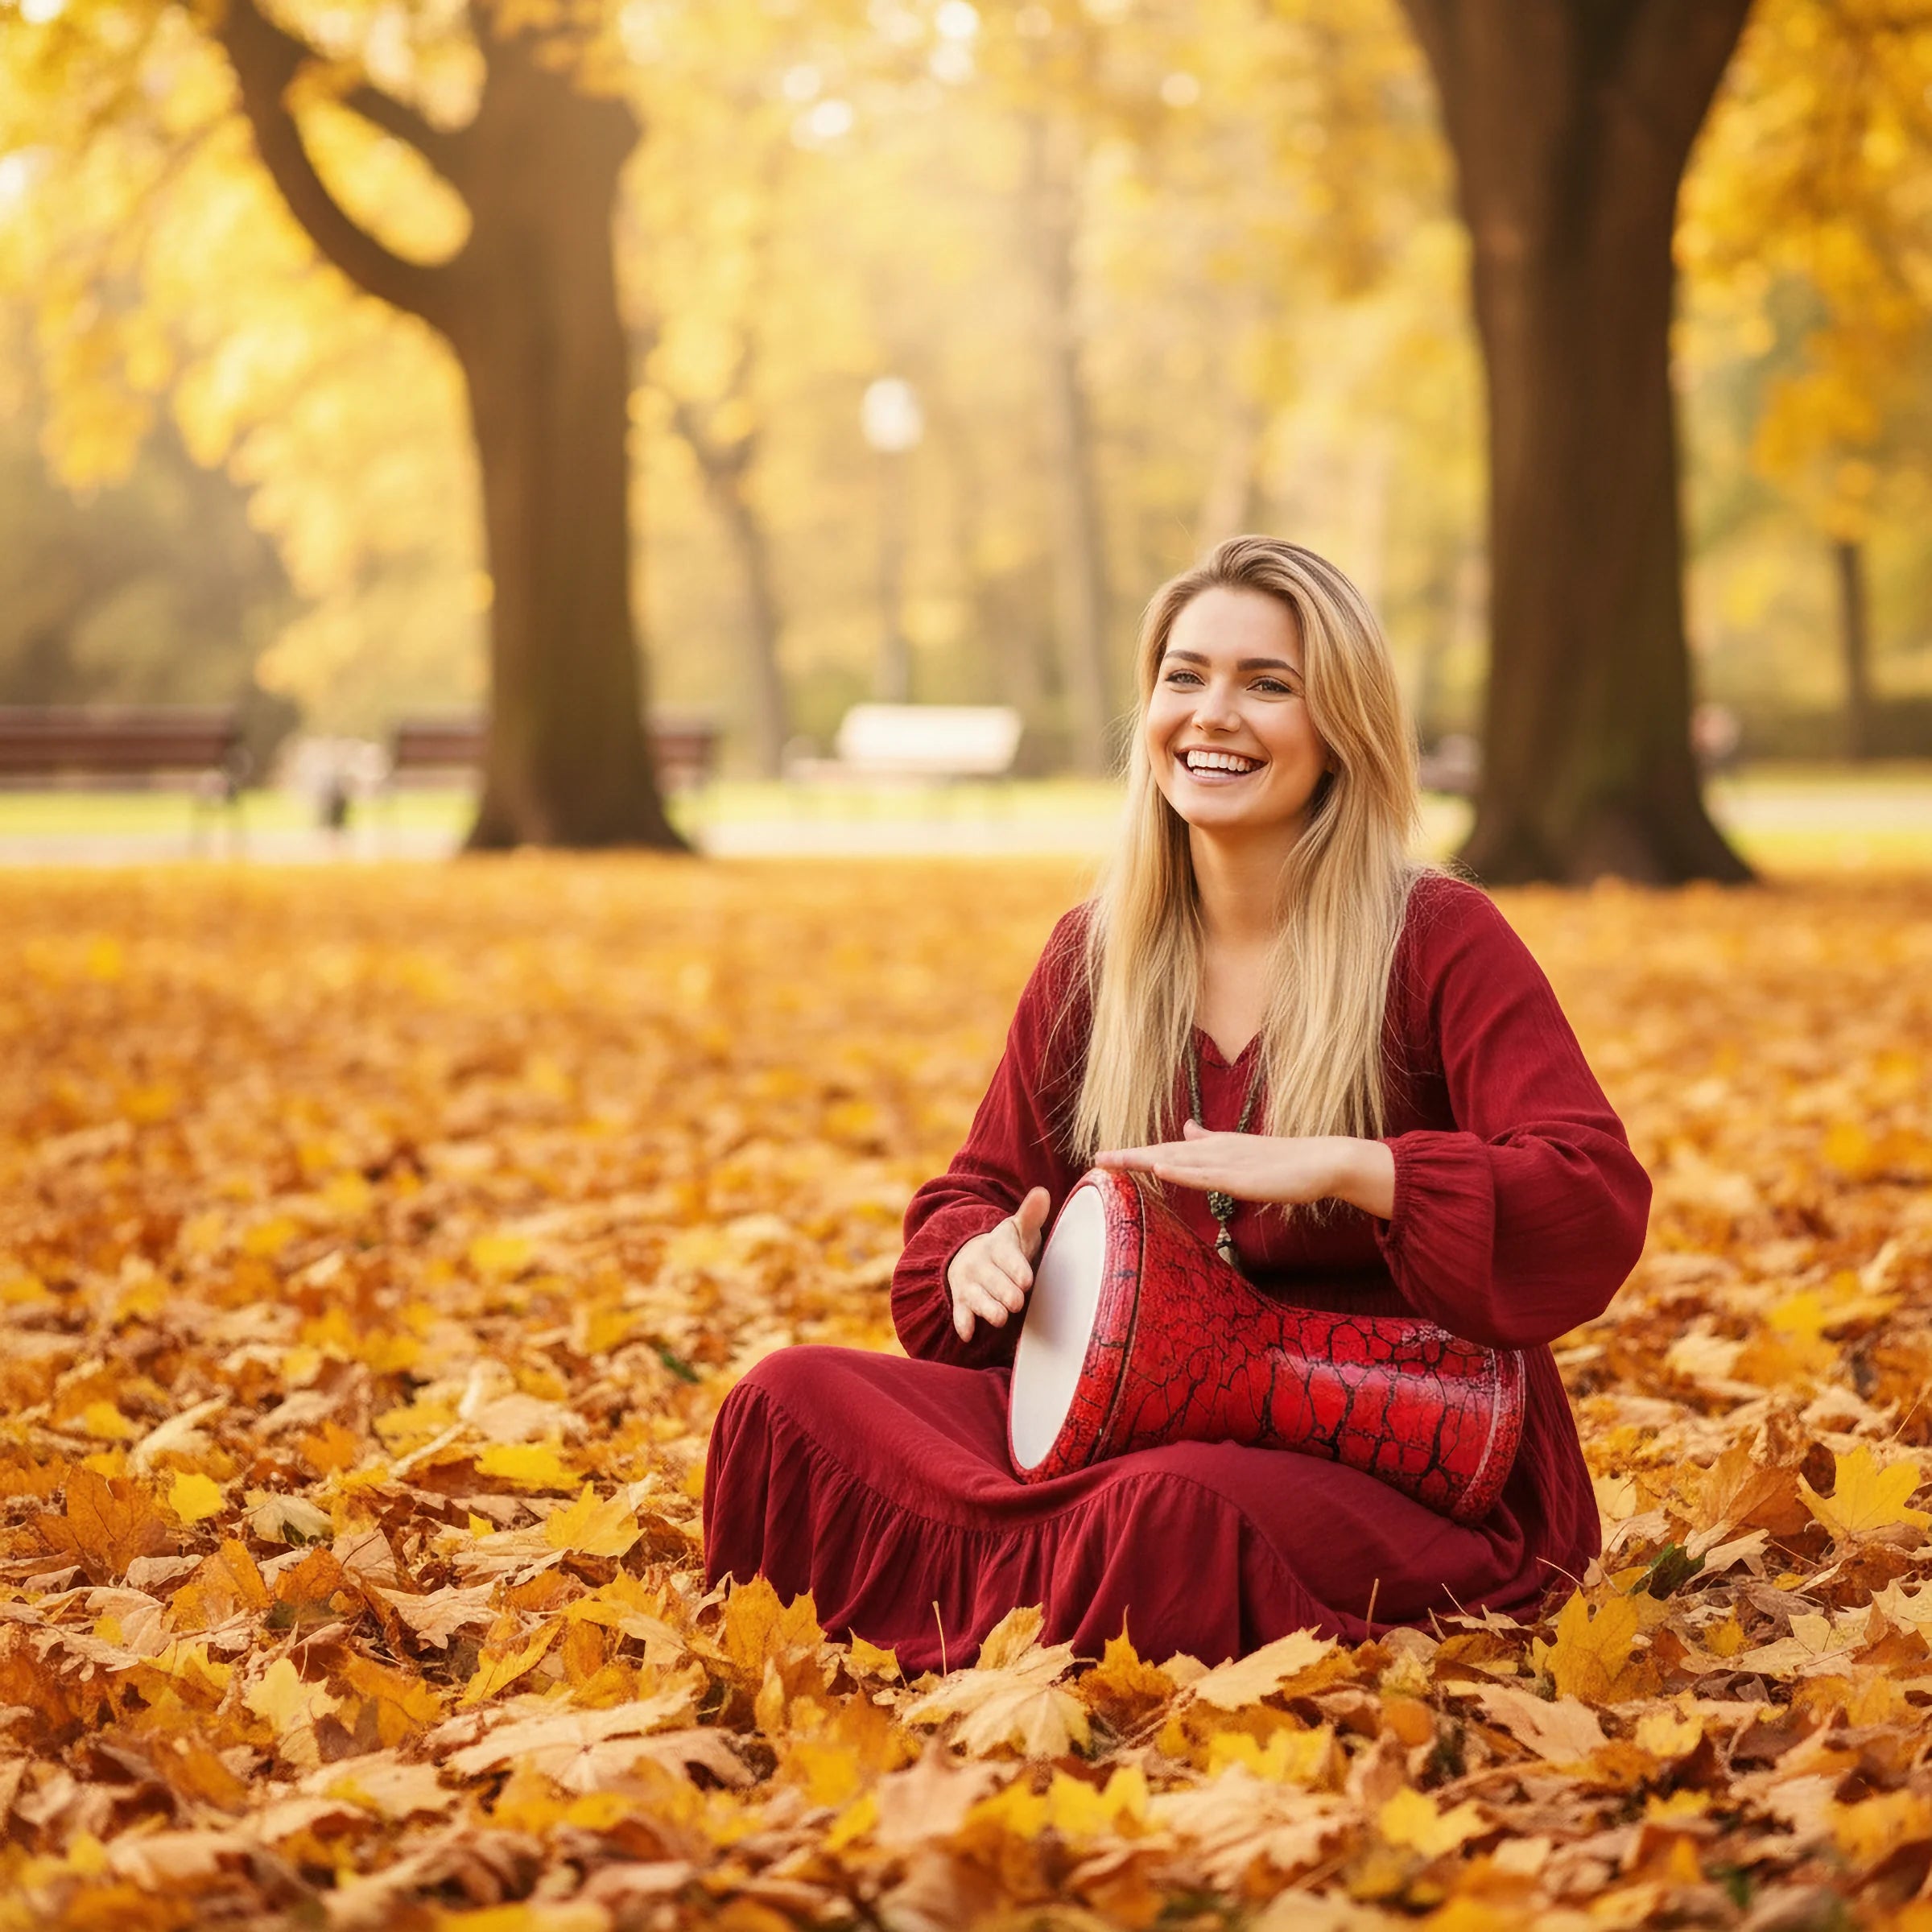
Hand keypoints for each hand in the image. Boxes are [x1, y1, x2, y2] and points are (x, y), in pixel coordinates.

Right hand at [947, 1187, 1050, 1342]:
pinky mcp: (961, 1302)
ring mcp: (968, 1284)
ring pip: (977, 1299)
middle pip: (993, 1282)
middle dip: (1006, 1293)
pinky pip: (960, 1313)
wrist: (971, 1257)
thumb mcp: (1018, 1230)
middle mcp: (979, 1264)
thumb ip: (1031, 1215)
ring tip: (1000, 1318)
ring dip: (988, 1309)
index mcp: (997, 1246)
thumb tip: (1042, 1193)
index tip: (1026, 1281)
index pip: (1007, 1257)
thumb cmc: (1006, 1248)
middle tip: (1017, 1302)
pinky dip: (963, 1323)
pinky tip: (969, 1334)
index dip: (1017, 1270)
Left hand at [1094, 1122, 1395, 1218]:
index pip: (1166, 1151)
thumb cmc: (1282, 1161)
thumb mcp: (1238, 1150)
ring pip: (1178, 1161)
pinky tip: (1160, 1168)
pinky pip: (1206, 1176)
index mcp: (1212, 1149)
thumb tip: (1186, 1129)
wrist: (1322, 1161)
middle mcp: (1214, 1152)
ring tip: (1114, 1160)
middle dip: (1129, 1156)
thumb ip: (1210, 1142)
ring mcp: (1227, 1163)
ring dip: (1145, 1160)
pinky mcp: (1242, 1178)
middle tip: (1096, 1158)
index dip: (1135, 1154)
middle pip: (1164, 1153)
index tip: (1104, 1157)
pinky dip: (1182, 1171)